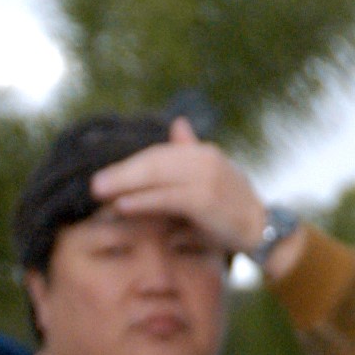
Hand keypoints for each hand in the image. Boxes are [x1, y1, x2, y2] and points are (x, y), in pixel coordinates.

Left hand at [91, 116, 266, 256]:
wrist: (260, 228)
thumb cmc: (230, 207)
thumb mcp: (211, 177)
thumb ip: (190, 153)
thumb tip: (177, 125)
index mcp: (202, 153)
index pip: (159, 155)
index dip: (130, 164)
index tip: (105, 173)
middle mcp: (204, 160)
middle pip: (154, 162)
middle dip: (122, 172)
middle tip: (94, 183)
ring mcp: (206, 178)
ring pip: (157, 177)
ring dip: (125, 184)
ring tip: (100, 192)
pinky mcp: (205, 200)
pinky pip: (167, 198)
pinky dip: (143, 200)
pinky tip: (123, 205)